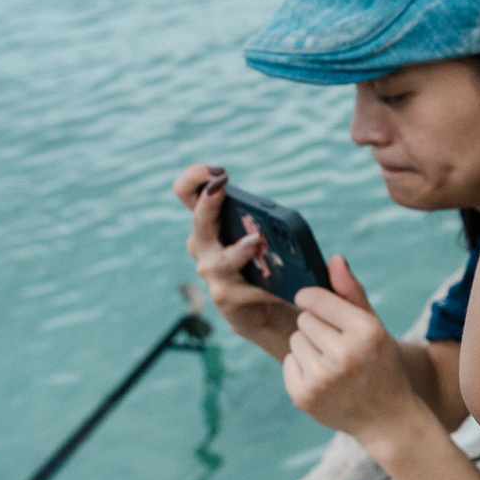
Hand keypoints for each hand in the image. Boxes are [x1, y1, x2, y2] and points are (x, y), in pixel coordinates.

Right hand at [175, 163, 298, 354]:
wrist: (264, 307)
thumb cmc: (264, 263)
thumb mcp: (268, 237)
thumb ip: (273, 224)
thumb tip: (292, 221)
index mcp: (209, 223)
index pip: (187, 193)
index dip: (194, 177)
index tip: (219, 172)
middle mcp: (203, 245)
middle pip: (198, 220)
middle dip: (209, 201)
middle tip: (222, 187)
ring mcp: (210, 271)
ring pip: (220, 259)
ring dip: (238, 250)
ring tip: (256, 242)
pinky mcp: (224, 296)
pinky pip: (246, 289)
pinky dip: (266, 287)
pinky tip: (281, 288)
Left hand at [282, 258, 432, 442]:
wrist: (388, 419)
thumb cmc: (382, 365)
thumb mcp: (375, 327)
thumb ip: (352, 293)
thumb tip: (334, 259)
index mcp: (367, 332)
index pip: (315, 299)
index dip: (313, 300)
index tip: (317, 306)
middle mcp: (345, 354)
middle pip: (304, 320)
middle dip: (317, 329)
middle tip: (339, 346)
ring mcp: (322, 378)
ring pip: (295, 340)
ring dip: (309, 347)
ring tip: (333, 364)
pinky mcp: (304, 395)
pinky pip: (288, 362)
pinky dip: (302, 368)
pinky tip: (324, 380)